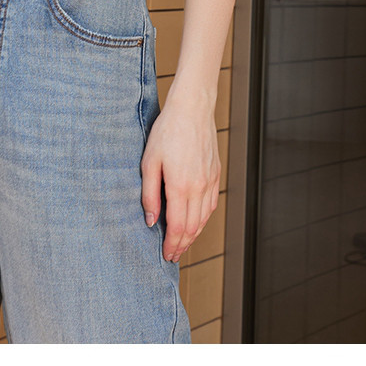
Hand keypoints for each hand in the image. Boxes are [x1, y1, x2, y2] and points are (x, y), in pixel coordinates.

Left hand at [140, 86, 220, 262]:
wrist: (192, 109)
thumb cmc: (168, 131)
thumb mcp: (149, 161)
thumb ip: (149, 193)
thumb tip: (150, 220)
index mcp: (180, 186)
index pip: (177, 227)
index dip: (172, 245)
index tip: (166, 255)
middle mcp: (199, 188)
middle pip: (192, 227)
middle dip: (182, 245)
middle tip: (173, 255)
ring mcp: (210, 181)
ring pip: (204, 218)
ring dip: (193, 235)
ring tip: (182, 243)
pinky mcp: (215, 174)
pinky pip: (211, 204)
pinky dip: (203, 219)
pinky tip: (196, 222)